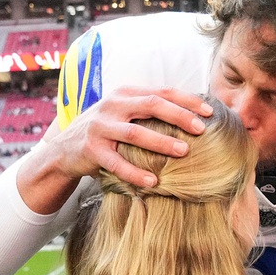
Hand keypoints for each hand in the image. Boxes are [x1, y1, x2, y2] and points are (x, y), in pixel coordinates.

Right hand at [19, 87, 212, 212]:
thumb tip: (194, 117)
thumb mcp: (126, 114)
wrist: (64, 149)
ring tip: (184, 151)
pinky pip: (116, 163)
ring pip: (134, 133)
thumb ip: (151, 112)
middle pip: (151, 105)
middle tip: (201, 129)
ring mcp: (100, 127)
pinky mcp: (91, 149)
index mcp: (126, 94)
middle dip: (178, 116)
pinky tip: (153, 182)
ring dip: (160, 142)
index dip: (187, 100)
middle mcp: (113, 106)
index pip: (161, 92)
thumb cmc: (107, 131)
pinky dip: (135, 173)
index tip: (210, 112)